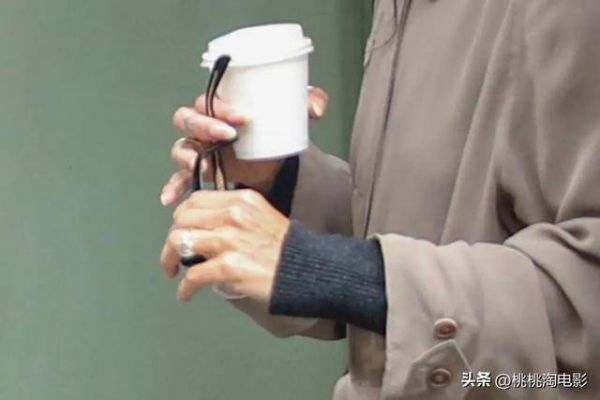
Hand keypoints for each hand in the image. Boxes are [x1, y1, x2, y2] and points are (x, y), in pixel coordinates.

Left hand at [159, 189, 289, 302]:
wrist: (306, 271)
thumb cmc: (287, 250)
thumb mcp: (262, 217)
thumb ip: (235, 215)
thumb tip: (206, 228)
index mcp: (241, 200)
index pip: (195, 200)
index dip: (182, 217)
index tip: (183, 231)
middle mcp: (233, 215)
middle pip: (181, 219)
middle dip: (171, 238)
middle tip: (173, 255)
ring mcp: (230, 240)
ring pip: (178, 242)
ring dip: (169, 259)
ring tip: (173, 272)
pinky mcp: (229, 266)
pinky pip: (193, 275)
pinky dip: (185, 288)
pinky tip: (186, 294)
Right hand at [160, 86, 329, 205]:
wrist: (275, 160)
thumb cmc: (276, 130)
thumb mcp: (294, 112)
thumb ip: (310, 100)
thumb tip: (317, 107)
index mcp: (221, 107)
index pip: (208, 99)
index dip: (221, 107)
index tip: (243, 117)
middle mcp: (204, 125)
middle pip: (188, 119)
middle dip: (205, 126)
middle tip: (228, 135)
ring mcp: (199, 149)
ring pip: (181, 147)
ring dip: (188, 156)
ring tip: (205, 167)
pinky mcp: (201, 171)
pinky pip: (179, 178)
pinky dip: (174, 187)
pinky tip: (170, 198)